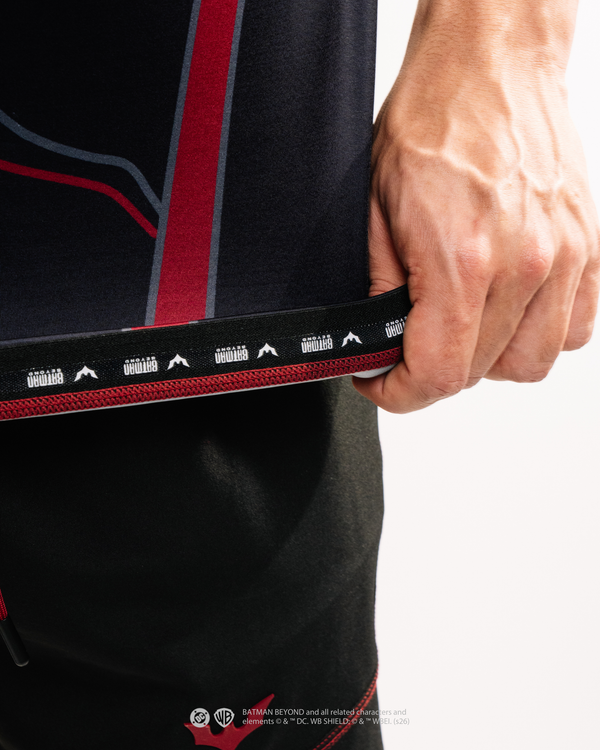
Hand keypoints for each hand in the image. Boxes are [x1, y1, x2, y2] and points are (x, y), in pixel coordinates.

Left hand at [354, 0, 599, 412]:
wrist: (490, 63)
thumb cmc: (433, 120)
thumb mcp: (374, 211)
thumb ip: (378, 293)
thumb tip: (379, 346)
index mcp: (465, 258)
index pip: (440, 374)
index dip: (400, 393)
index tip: (382, 382)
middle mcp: (526, 264)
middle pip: (480, 373)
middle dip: (433, 372)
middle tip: (407, 345)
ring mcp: (565, 257)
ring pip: (530, 363)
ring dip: (487, 360)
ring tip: (458, 327)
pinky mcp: (588, 248)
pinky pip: (574, 329)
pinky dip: (537, 336)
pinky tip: (506, 310)